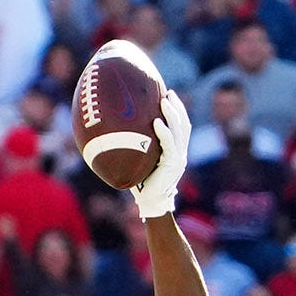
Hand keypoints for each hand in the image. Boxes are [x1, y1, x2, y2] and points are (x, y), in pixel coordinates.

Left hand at [131, 91, 191, 219]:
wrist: (150, 203)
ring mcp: (178, 158)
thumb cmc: (140, 182)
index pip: (181, 126)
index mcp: (175, 150)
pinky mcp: (173, 165)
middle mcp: (180, 152)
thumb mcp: (139, 160)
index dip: (178, 110)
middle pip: (184, 124)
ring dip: (173, 115)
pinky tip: (156, 122)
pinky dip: (164, 133)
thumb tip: (111, 131)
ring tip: (164, 101)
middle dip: (178, 107)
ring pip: (180, 131)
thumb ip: (134, 146)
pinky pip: (170, 146)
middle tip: (169, 92)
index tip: (169, 94)